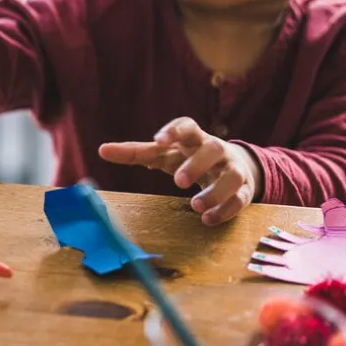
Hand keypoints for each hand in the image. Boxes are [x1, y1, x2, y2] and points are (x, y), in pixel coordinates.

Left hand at [98, 117, 262, 225]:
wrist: (231, 165)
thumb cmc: (188, 157)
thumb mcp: (162, 154)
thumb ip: (134, 152)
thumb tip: (101, 150)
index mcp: (193, 138)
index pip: (187, 125)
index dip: (174, 130)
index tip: (159, 139)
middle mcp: (216, 149)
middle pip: (212, 149)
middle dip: (197, 164)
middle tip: (178, 181)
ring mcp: (232, 169)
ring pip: (232, 176)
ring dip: (215, 191)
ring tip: (195, 206)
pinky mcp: (244, 189)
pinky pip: (240, 199)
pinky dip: (225, 210)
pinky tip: (207, 219)